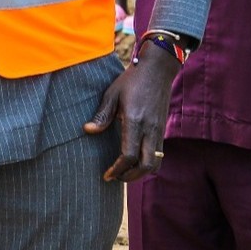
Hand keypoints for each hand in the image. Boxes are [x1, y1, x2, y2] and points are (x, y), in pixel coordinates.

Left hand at [86, 48, 180, 181]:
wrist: (157, 71)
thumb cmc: (131, 81)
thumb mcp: (112, 94)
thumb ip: (101, 115)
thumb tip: (88, 131)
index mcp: (135, 121)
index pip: (129, 155)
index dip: (118, 169)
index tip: (107, 175)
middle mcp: (150, 129)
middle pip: (146, 165)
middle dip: (131, 177)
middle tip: (115, 178)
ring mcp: (159, 131)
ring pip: (156, 162)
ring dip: (142, 172)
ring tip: (124, 172)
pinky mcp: (162, 130)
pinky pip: (159, 154)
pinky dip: (149, 163)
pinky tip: (135, 161)